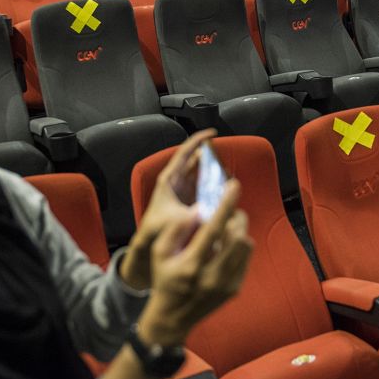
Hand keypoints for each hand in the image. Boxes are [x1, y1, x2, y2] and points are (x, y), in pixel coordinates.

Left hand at [120, 129, 216, 290]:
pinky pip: (206, 190)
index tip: (212, 133)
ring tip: (228, 175)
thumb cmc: (156, 230)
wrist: (149, 245)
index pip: (184, 154)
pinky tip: (226, 192)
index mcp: (170, 180)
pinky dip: (215, 188)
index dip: (197, 141)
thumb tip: (207, 213)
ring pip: (203, 176)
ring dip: (215, 174)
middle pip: (197, 163)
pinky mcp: (192, 202)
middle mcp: (178, 183)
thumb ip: (190, 217)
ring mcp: (185, 192)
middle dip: (211, 159)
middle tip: (225, 160)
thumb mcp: (173, 221)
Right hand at [136, 179, 251, 346]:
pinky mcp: (235, 289)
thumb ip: (176, 229)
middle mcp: (212, 276)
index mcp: (191, 264)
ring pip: (245, 245)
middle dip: (237, 217)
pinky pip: (245, 258)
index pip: (213, 229)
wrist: (174, 316)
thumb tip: (198, 210)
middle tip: (230, 212)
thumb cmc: (165, 278)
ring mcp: (226, 285)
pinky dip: (239, 246)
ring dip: (239, 231)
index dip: (225, 204)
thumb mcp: (159, 252)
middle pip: (237, 236)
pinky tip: (227, 246)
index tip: (235, 185)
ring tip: (227, 228)